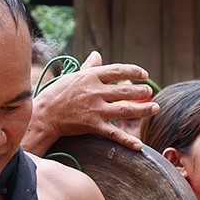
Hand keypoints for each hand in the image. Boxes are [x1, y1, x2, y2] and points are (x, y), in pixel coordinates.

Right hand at [29, 51, 156, 152]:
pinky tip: (139, 145)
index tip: (144, 74)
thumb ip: (89, 67)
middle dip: (141, 91)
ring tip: (155, 108)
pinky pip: (114, 133)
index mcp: (90, 77)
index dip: (133, 72)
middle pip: (125, 90)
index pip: (117, 71)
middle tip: (150, 92)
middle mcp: (95, 91)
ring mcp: (95, 109)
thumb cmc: (57, 94)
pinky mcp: (93, 125)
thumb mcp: (73, 77)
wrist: (43, 115)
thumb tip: (97, 54)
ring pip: (125, 109)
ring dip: (143, 109)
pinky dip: (127, 140)